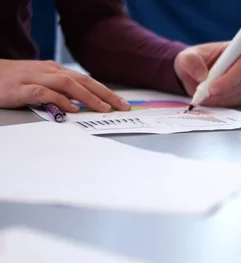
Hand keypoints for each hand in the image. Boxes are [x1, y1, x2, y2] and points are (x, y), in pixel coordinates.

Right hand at [0, 59, 128, 112]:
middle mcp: (49, 71)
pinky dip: (61, 100)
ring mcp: (36, 78)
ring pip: (68, 84)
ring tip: (103, 108)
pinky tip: (73, 109)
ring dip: (88, 96)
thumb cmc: (13, 81)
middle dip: (105, 93)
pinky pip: (45, 93)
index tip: (122, 103)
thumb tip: (82, 105)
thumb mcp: (41, 84)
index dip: (106, 91)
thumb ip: (60, 92)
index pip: (87, 80)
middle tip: (121, 106)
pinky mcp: (22, 88)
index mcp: (55, 70)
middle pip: (83, 80)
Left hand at [174, 42, 240, 106]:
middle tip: (204, 95)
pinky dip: (222, 102)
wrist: (196, 73)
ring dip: (220, 98)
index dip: (229, 78)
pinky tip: (211, 98)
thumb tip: (201, 75)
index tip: (211, 87)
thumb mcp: (186, 58)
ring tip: (204, 96)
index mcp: (239, 49)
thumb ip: (191, 62)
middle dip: (223, 91)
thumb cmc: (195, 61)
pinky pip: (238, 101)